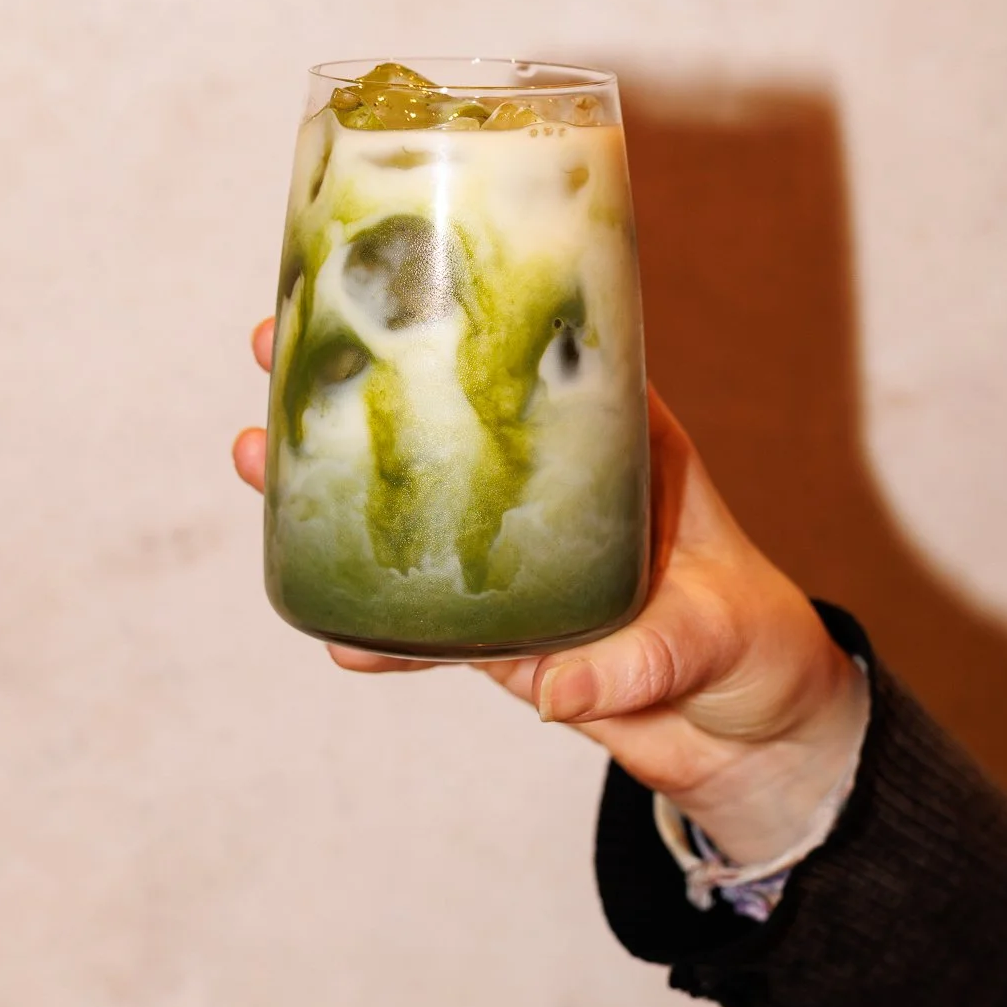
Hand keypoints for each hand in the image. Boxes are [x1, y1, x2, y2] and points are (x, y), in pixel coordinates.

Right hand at [234, 319, 866, 866]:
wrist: (751, 734)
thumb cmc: (753, 639)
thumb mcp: (711, 632)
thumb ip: (635, 662)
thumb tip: (556, 690)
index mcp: (611, 439)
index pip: (524, 353)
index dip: (448, 308)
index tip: (375, 273)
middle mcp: (550, 483)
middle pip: (440, 414)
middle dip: (351, 376)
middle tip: (269, 344)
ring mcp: (515, 553)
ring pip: (411, 504)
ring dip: (329, 486)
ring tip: (253, 457)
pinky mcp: (500, 632)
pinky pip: (422, 624)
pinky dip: (378, 632)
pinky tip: (330, 634)